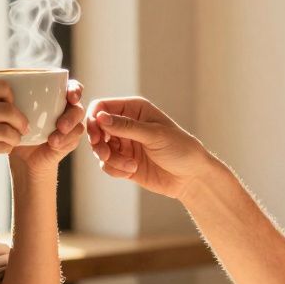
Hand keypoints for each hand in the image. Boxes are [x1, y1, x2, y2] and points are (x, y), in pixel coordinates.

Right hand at [0, 81, 27, 185]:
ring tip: (14, 140)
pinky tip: (4, 149)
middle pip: (7, 108)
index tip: (12, 108)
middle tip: (23, 127)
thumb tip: (4, 95)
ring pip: (6, 129)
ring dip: (16, 136)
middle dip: (20, 119)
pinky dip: (7, 148)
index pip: (0, 86)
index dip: (12, 98)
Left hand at [9, 80, 86, 174]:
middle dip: (72, 115)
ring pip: (79, 124)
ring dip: (68, 131)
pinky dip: (64, 141)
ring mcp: (70, 126)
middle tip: (60, 125)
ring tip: (54, 138)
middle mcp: (66, 109)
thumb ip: (14, 98)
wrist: (19, 154)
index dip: (75, 90)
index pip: (72, 88)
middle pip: (77, 107)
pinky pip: (73, 139)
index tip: (70, 96)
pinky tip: (53, 143)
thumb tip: (4, 83)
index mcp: (56, 96)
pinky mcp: (69, 141)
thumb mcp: (13, 110)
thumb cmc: (15, 126)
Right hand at [85, 96, 209, 199]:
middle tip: (105, 154)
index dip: (94, 120)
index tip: (96, 136)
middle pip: (95, 129)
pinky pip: (106, 165)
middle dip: (98, 143)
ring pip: (99, 149)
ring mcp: (124, 144)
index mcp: (134, 109)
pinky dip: (114, 169)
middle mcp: (125, 124)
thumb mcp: (154, 135)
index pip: (102, 107)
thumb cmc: (179, 148)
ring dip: (110, 159)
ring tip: (129, 166)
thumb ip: (126, 126)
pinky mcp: (123, 162)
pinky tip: (131, 171)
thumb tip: (100, 117)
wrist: (191, 176)